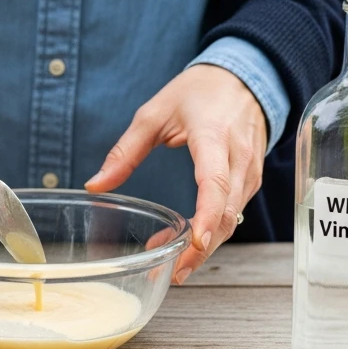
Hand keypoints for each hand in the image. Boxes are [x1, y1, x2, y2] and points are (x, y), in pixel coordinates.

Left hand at [85, 65, 267, 281]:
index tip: (194, 243)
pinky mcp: (251, 180)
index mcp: (213, 136)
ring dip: (204, 244)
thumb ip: (126, 151)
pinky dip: (212, 230)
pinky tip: (185, 240)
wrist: (244, 76)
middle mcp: (239, 158)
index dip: (206, 216)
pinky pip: (234, 212)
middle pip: (227, 212)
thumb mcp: (154, 113)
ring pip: (233, 219)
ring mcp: (250, 171)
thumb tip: (96, 185)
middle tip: (172, 272)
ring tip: (170, 261)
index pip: (215, 182)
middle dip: (202, 248)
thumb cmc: (198, 92)